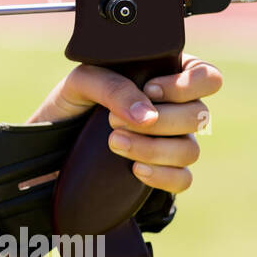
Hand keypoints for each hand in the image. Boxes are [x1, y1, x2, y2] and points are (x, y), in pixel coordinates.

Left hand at [28, 54, 222, 193]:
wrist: (49, 143)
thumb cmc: (71, 103)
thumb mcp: (82, 82)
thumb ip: (114, 87)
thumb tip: (146, 115)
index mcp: (164, 77)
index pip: (206, 76)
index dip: (187, 84)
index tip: (150, 89)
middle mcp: (174, 110)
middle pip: (200, 116)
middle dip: (160, 120)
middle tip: (116, 120)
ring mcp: (172, 142)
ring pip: (191, 149)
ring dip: (153, 148)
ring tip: (114, 142)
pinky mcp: (162, 172)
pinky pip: (183, 179)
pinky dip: (162, 175)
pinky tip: (135, 170)